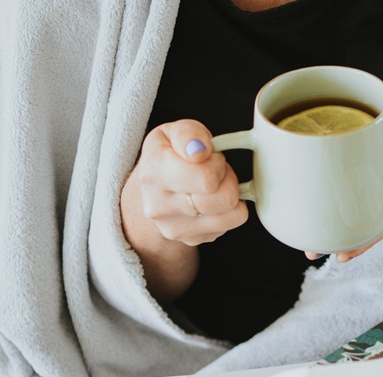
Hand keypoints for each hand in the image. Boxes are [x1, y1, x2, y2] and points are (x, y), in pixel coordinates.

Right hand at [120, 119, 247, 299]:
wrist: (151, 189)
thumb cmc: (169, 155)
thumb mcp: (174, 131)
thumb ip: (188, 134)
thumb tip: (199, 151)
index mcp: (154, 171)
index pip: (205, 178)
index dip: (217, 164)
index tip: (210, 158)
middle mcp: (158, 205)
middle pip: (222, 199)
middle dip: (228, 179)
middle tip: (216, 171)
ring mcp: (174, 227)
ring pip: (231, 214)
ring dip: (231, 195)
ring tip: (215, 185)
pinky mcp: (190, 240)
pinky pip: (229, 226)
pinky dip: (228, 211)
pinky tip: (211, 201)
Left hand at [306, 94, 382, 262]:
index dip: (367, 240)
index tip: (346, 252)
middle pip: (365, 224)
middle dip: (341, 240)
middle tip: (313, 252)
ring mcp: (376, 181)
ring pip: (353, 211)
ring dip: (332, 226)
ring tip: (308, 242)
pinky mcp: (364, 167)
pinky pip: (347, 189)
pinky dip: (330, 201)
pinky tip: (313, 209)